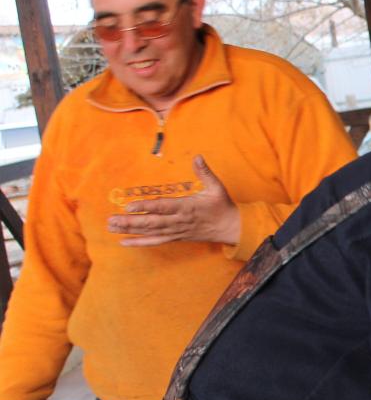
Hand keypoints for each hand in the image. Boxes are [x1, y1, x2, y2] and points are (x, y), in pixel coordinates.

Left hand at [107, 155, 240, 246]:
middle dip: (130, 221)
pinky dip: (139, 242)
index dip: (146, 207)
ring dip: (130, 230)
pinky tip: (124, 242)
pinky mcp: (175, 237)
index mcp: (188, 207)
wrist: (230, 228)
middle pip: (152, 222)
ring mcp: (176, 231)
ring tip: (112, 227)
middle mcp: (179, 221)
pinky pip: (155, 241)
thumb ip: (205, 172)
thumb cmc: (222, 206)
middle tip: (111, 219)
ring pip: (150, 232)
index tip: (129, 206)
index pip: (163, 207)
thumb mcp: (216, 187)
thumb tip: (197, 157)